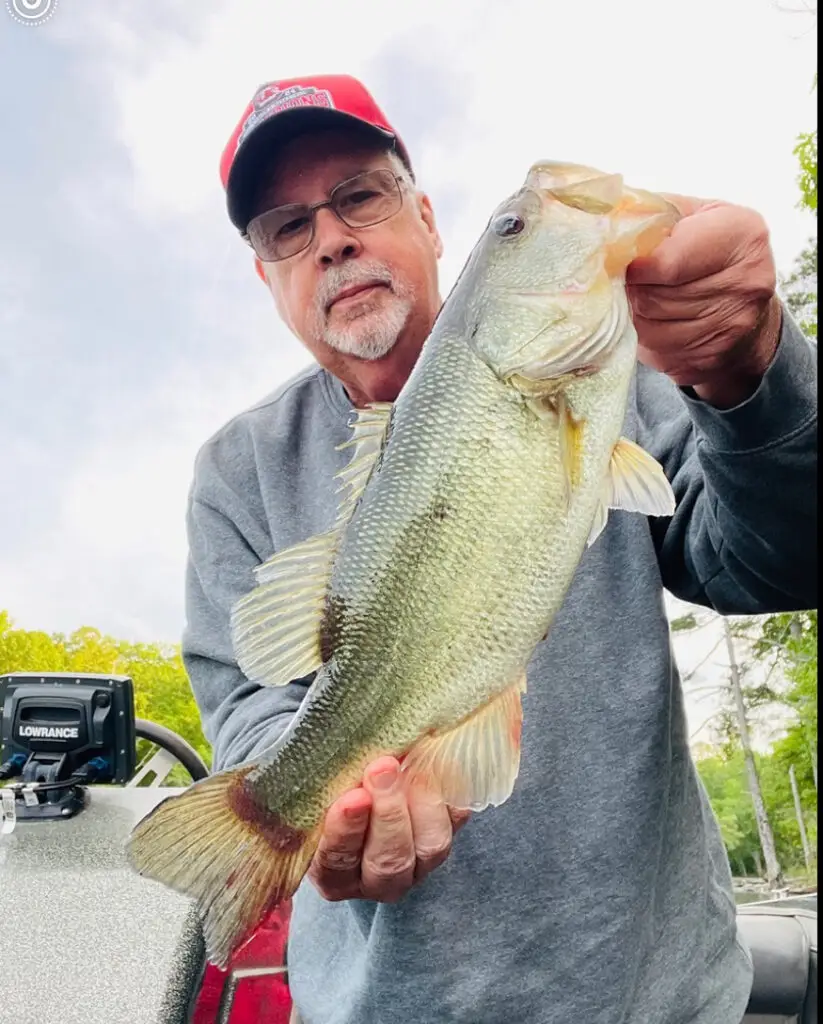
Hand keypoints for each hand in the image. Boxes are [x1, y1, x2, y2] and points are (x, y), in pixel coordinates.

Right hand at [307, 756, 469, 903]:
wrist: (369, 778)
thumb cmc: (332, 789)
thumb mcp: (322, 790)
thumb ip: (329, 782)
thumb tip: (340, 754)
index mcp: (334, 874)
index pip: (337, 861)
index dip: (346, 830)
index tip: (353, 797)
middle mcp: (377, 877)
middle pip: (389, 861)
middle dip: (388, 813)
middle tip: (383, 767)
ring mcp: (418, 863)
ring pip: (430, 847)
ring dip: (423, 802)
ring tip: (414, 761)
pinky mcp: (445, 836)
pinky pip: (456, 819)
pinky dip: (449, 789)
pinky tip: (435, 759)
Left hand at [626, 196, 782, 408]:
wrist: (746, 307)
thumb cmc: (711, 252)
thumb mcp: (695, 216)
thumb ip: (655, 214)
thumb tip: (604, 218)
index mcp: (742, 236)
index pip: (668, 262)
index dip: (634, 266)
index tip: (619, 263)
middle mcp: (745, 283)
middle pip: (655, 298)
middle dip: (632, 291)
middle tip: (624, 282)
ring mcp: (730, 327)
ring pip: (650, 328)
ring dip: (633, 315)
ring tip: (636, 299)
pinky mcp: (709, 358)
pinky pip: (656, 351)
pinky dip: (643, 337)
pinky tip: (649, 322)